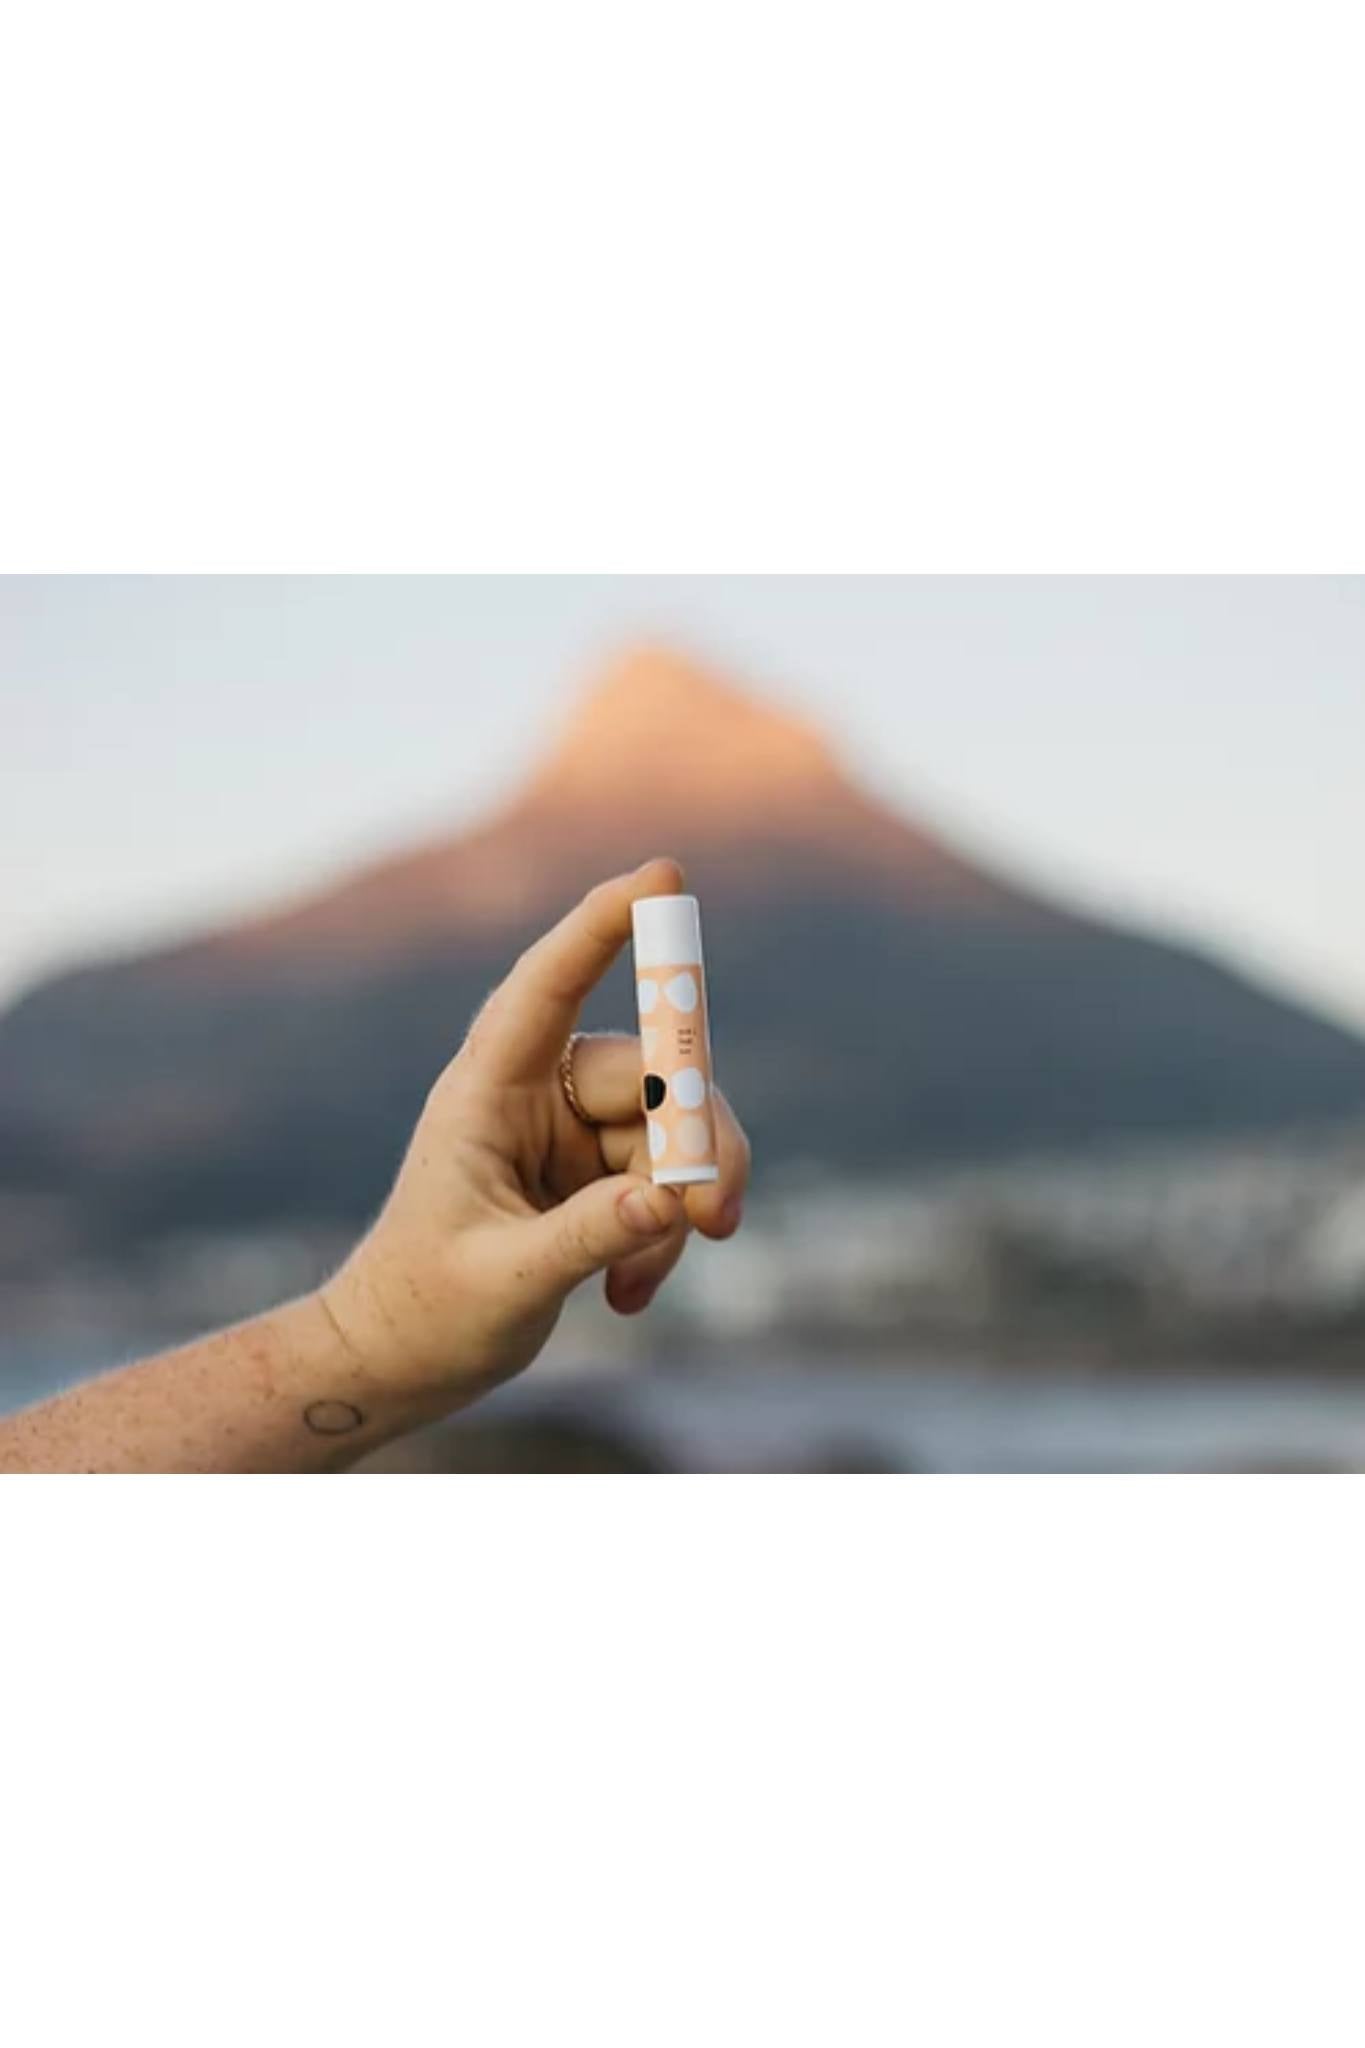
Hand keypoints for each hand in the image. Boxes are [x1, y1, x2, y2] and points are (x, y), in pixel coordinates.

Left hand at [318, 858, 749, 1413]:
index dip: (602, 925)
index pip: (548, 986)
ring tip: (640, 1286)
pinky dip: (665, 1237)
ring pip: (675, 1134)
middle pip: (653, 1073)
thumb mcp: (502, 1281)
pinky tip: (626, 1297)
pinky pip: (669, 1184)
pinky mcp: (597, 1176)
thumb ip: (585, 1238)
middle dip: (697, 1142)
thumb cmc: (423, 1312)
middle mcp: (532, 1095)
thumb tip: (672, 1200)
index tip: (664, 875)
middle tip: (715, 1216)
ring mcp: (569, 1133)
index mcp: (484, 1090)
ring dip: (679, 1210)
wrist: (402, 1361)